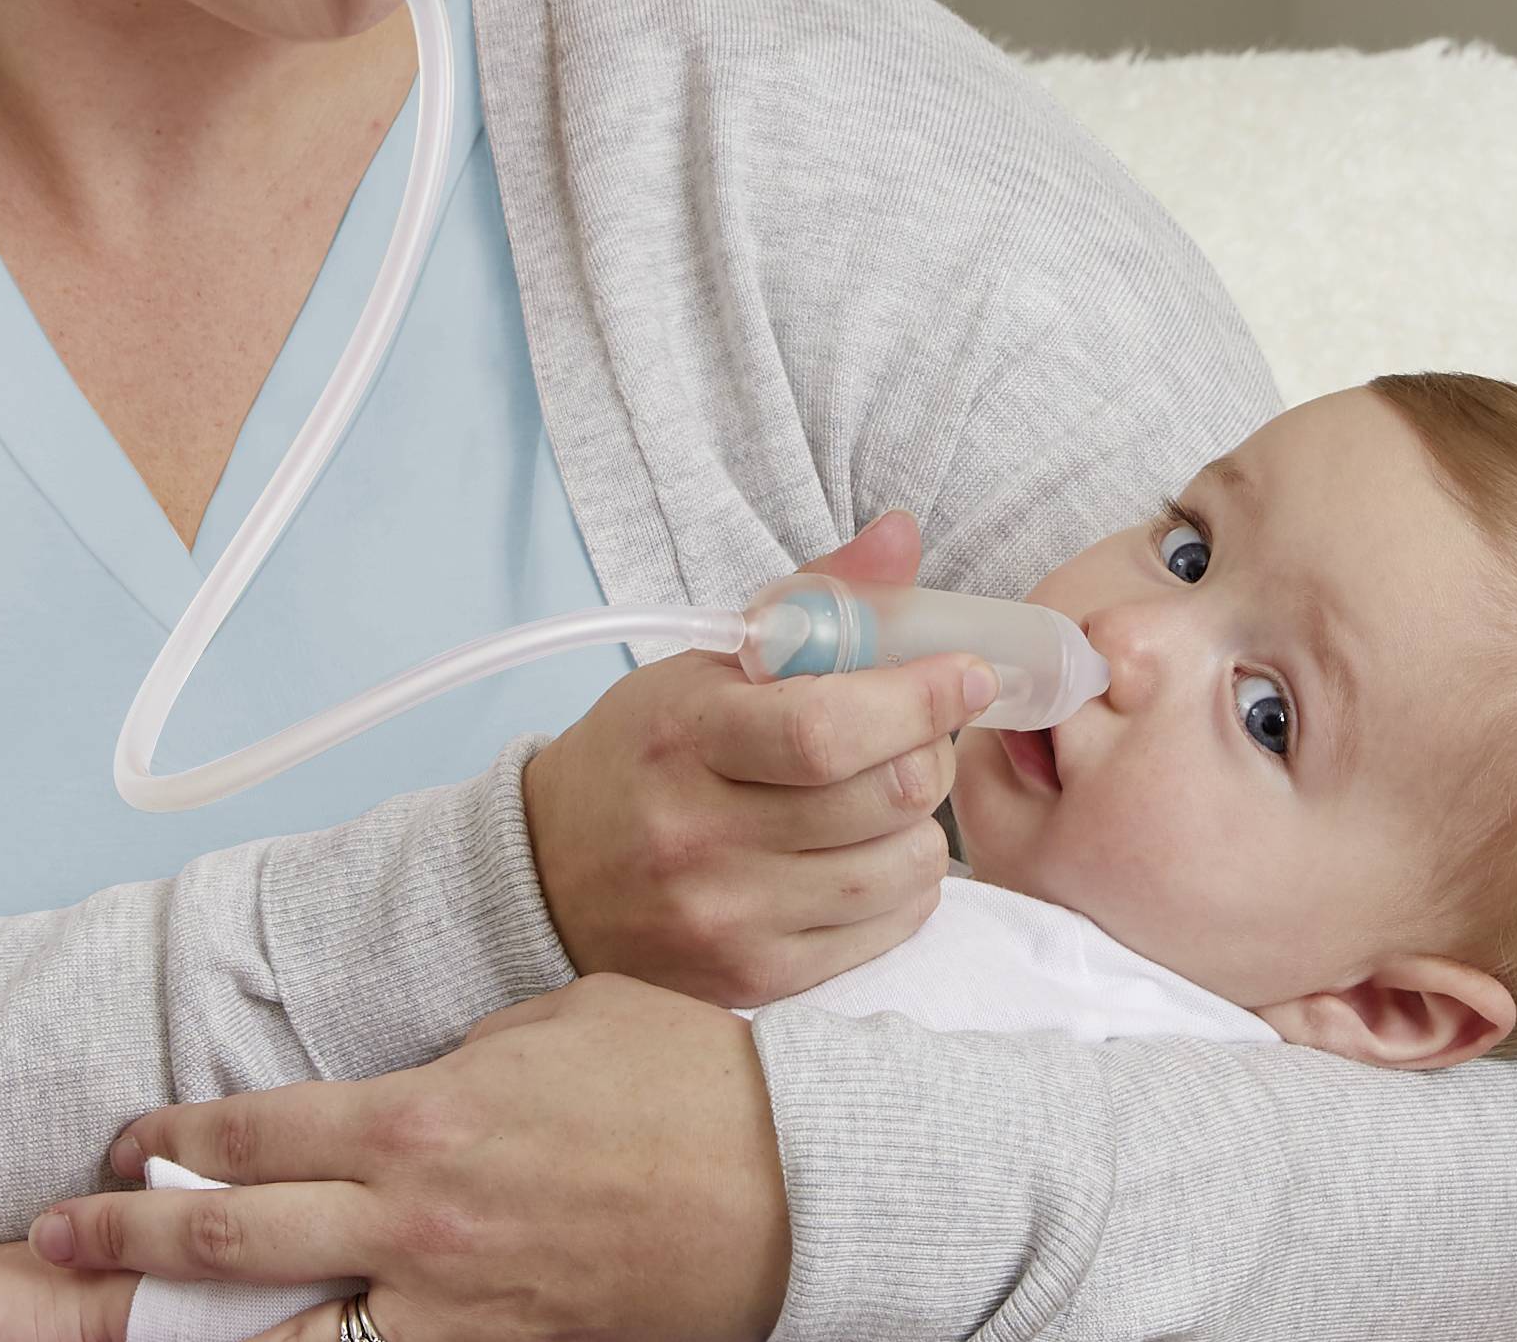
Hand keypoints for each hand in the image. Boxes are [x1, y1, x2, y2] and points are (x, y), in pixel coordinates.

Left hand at [27, 976, 788, 1341]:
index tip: (130, 1142)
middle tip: (61, 1237)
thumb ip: (462, 1055)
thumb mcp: (558, 1021)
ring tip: (126, 1331)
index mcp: (425, 1116)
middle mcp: (413, 1221)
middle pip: (233, 1240)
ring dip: (189, 1335)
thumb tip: (411, 1085)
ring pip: (280, 1341)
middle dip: (128, 1241)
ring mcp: (448, 1306)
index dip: (176, 1136)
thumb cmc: (683, 1081)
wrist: (784, 1182)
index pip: (259, 1128)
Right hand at [524, 509, 993, 1004]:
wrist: (548, 874)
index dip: (920, 698)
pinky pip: (886, 931)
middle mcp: (699, 836)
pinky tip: (872, 851)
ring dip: (923, 822)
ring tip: (891, 795)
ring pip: (901, 869)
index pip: (829, 726)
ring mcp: (726, 919)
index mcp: (685, 736)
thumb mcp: (706, 660)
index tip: (968, 674)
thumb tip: (903, 535)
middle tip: (923, 731)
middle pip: (884, 797)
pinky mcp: (752, 982)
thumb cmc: (646, 751)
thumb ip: (813, 597)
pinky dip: (905, 884)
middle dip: (932, 750)